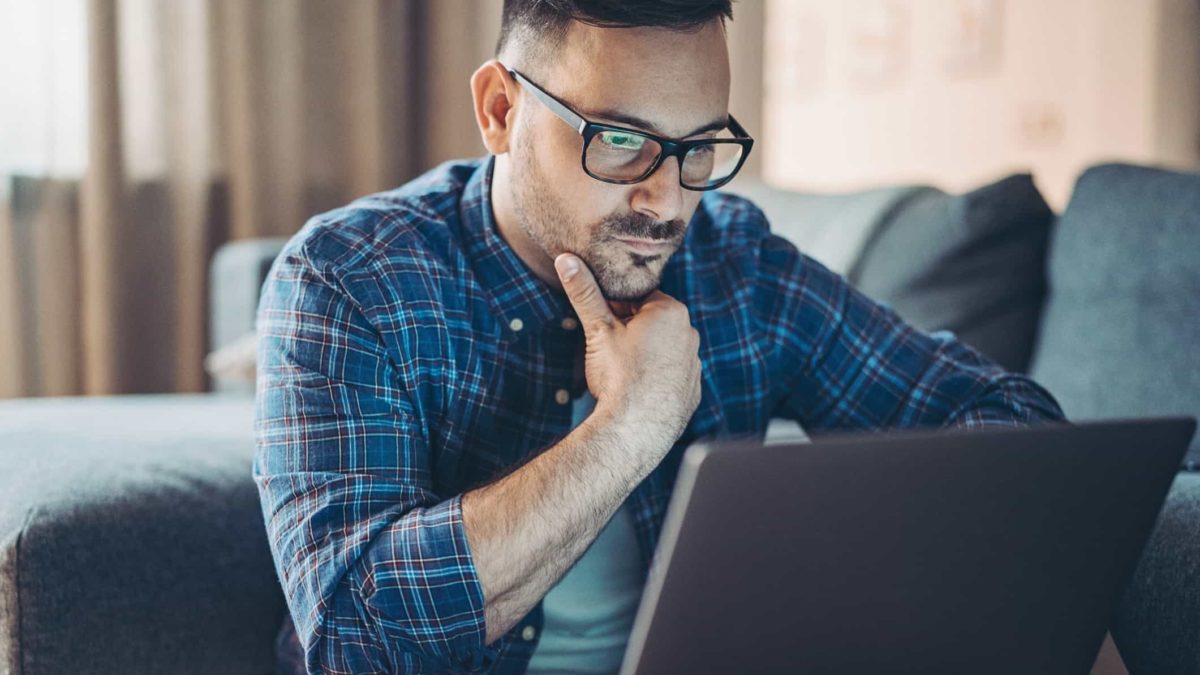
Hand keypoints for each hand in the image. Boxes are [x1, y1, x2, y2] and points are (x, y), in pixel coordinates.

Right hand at [554, 253, 701, 448]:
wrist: (635, 429)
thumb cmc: (619, 375)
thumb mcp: (598, 329)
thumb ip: (584, 292)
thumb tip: (566, 260)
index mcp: (670, 311)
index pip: (639, 298)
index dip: (616, 310)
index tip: (602, 326)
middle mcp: (690, 333)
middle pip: (652, 322)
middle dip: (630, 331)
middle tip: (608, 350)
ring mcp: (694, 364)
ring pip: (663, 349)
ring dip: (644, 354)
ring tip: (622, 373)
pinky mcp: (692, 390)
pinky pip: (671, 375)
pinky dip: (656, 378)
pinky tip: (637, 389)